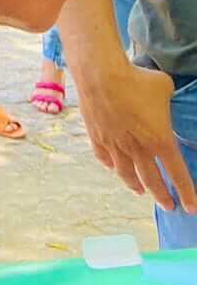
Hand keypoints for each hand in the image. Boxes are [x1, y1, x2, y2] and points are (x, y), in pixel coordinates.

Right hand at [76, 64, 196, 212]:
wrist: (100, 75)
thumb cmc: (137, 79)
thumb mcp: (164, 87)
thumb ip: (165, 100)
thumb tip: (161, 97)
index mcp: (161, 140)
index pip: (178, 174)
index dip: (187, 193)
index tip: (191, 208)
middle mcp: (138, 148)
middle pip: (153, 181)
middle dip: (163, 197)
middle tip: (169, 206)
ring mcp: (115, 144)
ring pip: (127, 173)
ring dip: (135, 185)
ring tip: (140, 191)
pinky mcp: (97, 136)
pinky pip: (104, 157)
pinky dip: (110, 165)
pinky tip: (113, 168)